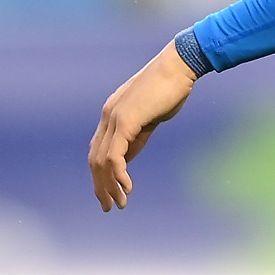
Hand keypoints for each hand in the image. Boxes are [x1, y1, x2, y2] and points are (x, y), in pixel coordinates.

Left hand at [88, 41, 198, 211]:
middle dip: (101, 186)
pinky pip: (115, 156)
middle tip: (110, 207)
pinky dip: (118, 175)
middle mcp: (108, 116)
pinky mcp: (125, 121)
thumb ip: (137, 137)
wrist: (179, 67)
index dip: (101, 174)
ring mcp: (114, 117)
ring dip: (110, 186)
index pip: (98, 150)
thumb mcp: (151, 118)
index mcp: (112, 113)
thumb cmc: (170, 89)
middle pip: (95, 159)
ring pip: (102, 161)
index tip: (110, 193)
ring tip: (120, 203)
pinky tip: (128, 187)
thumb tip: (126, 160)